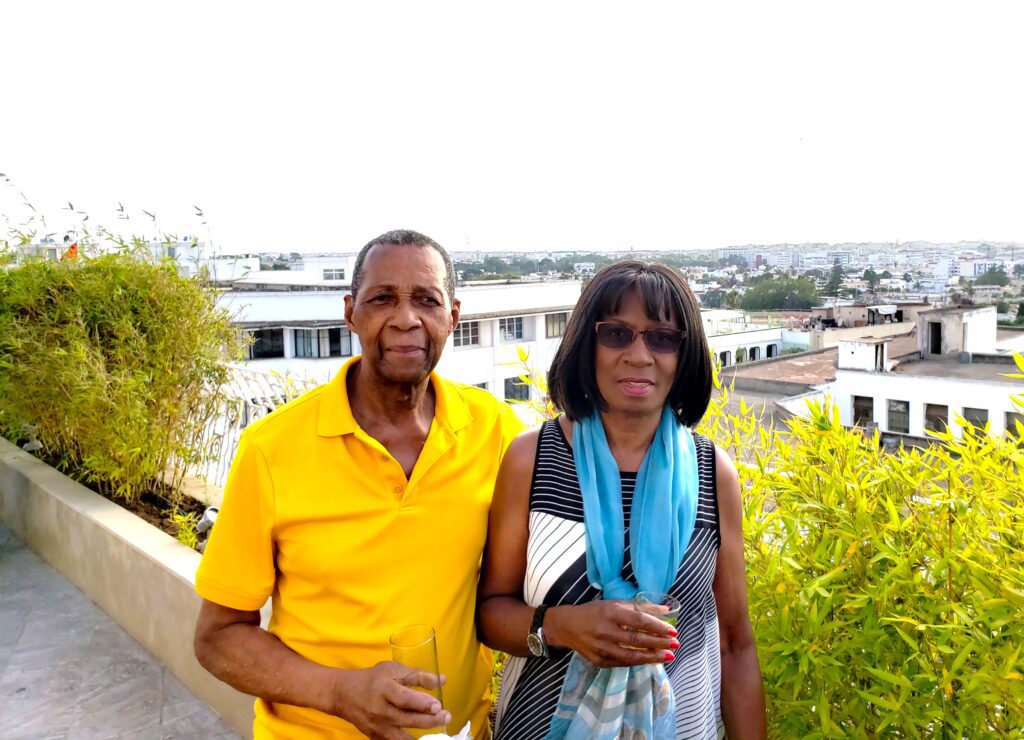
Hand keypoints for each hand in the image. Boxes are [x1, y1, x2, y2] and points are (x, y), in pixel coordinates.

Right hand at [329, 661, 450, 739]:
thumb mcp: (393, 669)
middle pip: (408, 719)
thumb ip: (418, 676)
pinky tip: (422, 737)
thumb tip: (442, 680)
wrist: (343, 694)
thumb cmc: (371, 679)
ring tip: (438, 729)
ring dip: (422, 735)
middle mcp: (380, 710)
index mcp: (384, 689)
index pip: (404, 699)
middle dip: (430, 720)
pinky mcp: (375, 737)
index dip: (422, 704)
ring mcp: (377, 727)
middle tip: (446, 716)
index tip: (438, 705)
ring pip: (402, 737)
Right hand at [547, 601, 678, 668]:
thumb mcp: (614, 603)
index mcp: (610, 612)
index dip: (656, 627)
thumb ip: (639, 606)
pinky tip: (650, 660)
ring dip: (652, 657)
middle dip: (658, 643)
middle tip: (675, 645)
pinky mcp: (599, 660)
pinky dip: (638, 662)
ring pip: (631, 656)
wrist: (566, 626)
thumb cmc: (593, 611)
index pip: (638, 620)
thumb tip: (665, 611)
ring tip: (668, 656)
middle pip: (637, 640)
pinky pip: (622, 663)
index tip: (672, 631)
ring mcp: (601, 648)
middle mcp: (605, 630)